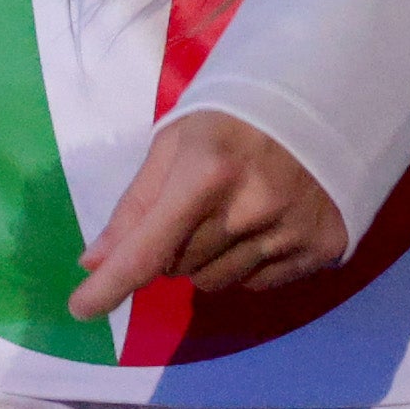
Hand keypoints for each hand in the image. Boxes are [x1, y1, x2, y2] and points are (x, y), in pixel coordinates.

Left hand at [71, 109, 346, 318]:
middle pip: (179, 268)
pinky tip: (264, 224)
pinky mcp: (323, 248)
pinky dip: (249, 263)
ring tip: (231, 212)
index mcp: (208, 173)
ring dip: (208, 259)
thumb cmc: (238, 115)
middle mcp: (250, 210)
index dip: (110, 285)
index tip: (81, 309)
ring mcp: (290, 232)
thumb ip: (136, 204)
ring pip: (216, 283)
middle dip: (172, 247)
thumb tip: (94, 262)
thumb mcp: (178, 141)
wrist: (328, 100)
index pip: (147, 249)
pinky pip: (259, 284)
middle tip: (194, 206)